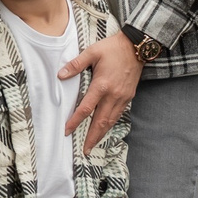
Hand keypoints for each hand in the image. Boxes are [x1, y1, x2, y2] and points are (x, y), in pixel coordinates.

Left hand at [60, 29, 140, 149]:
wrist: (137, 47)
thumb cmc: (113, 48)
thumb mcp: (92, 52)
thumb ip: (76, 64)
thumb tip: (61, 75)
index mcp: (102, 85)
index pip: (86, 109)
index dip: (75, 121)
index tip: (67, 131)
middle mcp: (113, 95)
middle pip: (100, 121)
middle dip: (91, 137)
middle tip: (84, 150)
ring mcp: (122, 97)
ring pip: (111, 121)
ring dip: (101, 134)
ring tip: (93, 144)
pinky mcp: (128, 97)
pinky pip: (118, 114)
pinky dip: (110, 124)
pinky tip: (105, 128)